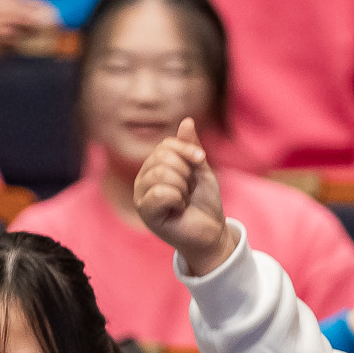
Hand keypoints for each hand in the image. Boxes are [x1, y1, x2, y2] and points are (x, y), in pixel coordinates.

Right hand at [134, 118, 233, 275]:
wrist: (212, 231)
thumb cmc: (204, 202)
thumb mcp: (200, 169)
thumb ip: (190, 147)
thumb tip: (186, 121)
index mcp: (153, 168)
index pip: (165, 145)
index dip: (187, 150)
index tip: (200, 161)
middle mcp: (143, 180)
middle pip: (163, 157)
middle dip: (186, 172)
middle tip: (189, 190)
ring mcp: (141, 196)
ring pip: (162, 173)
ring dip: (183, 187)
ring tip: (184, 200)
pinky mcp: (146, 213)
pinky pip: (160, 192)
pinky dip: (177, 199)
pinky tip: (178, 209)